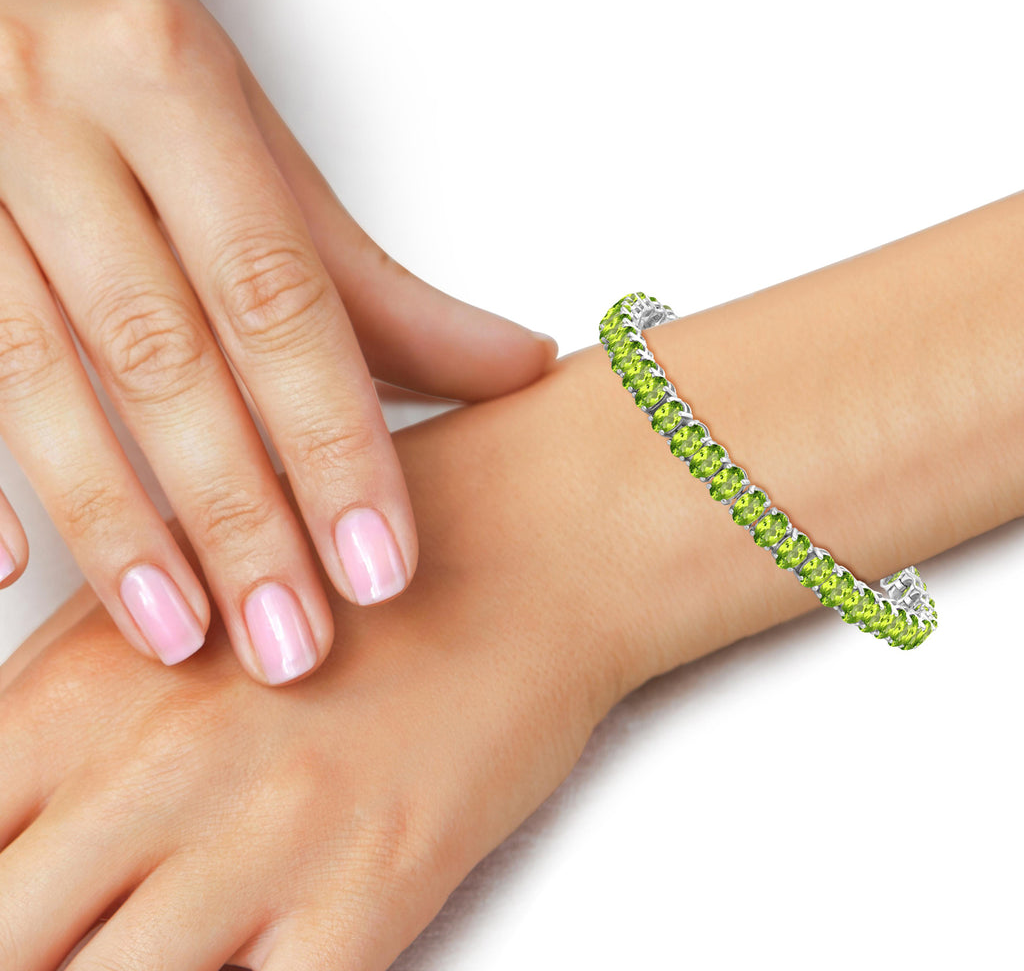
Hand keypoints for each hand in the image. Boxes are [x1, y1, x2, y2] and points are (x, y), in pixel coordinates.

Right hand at [0, 0, 555, 683]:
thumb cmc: (137, 59)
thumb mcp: (261, 145)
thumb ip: (376, 276)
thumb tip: (515, 370)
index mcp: (173, 90)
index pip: (277, 297)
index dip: (332, 439)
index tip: (378, 567)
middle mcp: (52, 122)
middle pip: (162, 351)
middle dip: (232, 511)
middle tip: (291, 643)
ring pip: (29, 371)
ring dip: (110, 518)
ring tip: (179, 635)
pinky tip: (5, 570)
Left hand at [0, 350, 662, 970]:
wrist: (526, 548)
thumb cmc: (356, 558)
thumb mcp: (179, 588)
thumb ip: (62, 707)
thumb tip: (13, 809)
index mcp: (87, 686)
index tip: (14, 908)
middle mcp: (158, 769)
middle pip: (2, 944)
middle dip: (21, 956)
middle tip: (63, 941)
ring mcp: (269, 837)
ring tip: (143, 949)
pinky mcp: (374, 889)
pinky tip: (246, 968)